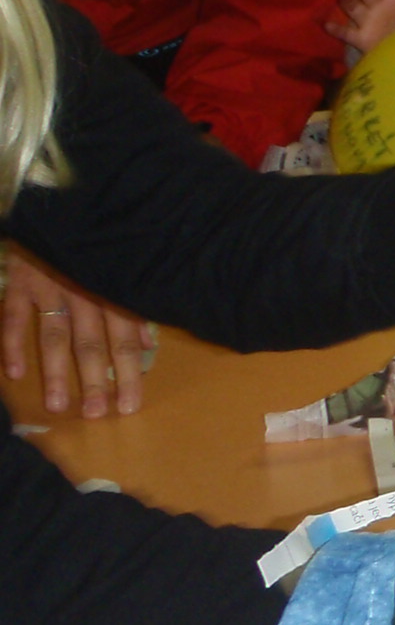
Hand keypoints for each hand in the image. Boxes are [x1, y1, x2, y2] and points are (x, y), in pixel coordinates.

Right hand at [2, 251, 151, 416]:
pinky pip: (15, 317)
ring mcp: (52, 288)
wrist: (60, 211)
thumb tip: (150, 345)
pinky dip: (13, 344)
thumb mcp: (122, 272)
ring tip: (57, 405)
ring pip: (56, 335)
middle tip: (95, 414)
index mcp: (114, 295)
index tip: (129, 406)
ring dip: (56, 371)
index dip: (129, 374)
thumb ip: (133, 309)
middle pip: (92, 344)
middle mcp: (86, 294)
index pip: (125, 342)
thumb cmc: (96, 249)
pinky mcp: (21, 282)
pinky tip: (14, 373)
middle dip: (95, 380)